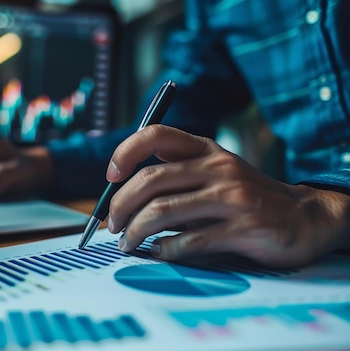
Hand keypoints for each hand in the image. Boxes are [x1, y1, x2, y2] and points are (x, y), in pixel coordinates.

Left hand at [107, 125, 349, 267]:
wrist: (306, 217)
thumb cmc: (246, 198)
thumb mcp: (215, 173)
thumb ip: (177, 177)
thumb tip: (123, 198)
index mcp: (206, 149)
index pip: (155, 134)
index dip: (125, 152)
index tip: (110, 176)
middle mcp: (218, 167)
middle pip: (150, 179)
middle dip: (120, 205)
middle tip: (112, 224)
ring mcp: (232, 197)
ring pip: (163, 211)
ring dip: (135, 231)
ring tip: (127, 243)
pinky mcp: (243, 228)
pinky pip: (189, 241)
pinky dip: (165, 249)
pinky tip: (159, 252)